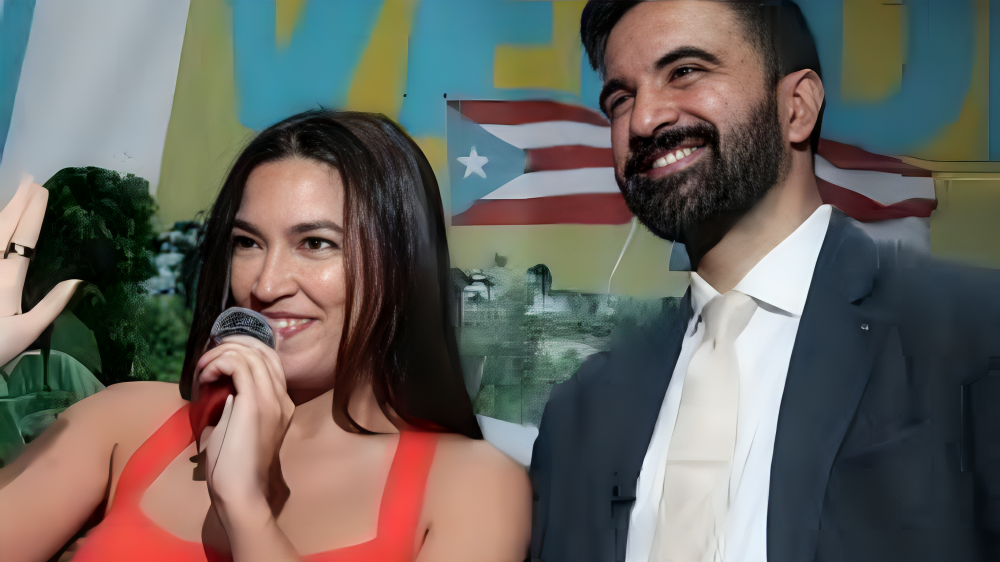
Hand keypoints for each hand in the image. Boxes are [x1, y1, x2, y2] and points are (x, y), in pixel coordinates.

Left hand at [195, 336, 293, 537]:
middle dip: (232, 344)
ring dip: (220, 354)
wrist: (241, 492)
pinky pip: (237, 365)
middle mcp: (282, 397)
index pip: (269, 360)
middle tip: (208, 358)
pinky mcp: (254, 403)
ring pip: (250, 353)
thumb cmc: (233, 468)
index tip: (217, 361)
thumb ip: (235, 405)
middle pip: (263, 350)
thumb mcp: (237, 428)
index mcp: (281, 403)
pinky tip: (205, 377)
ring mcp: (271, 399)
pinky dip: (217, 363)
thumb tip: (219, 389)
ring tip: (203, 370)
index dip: (243, 350)